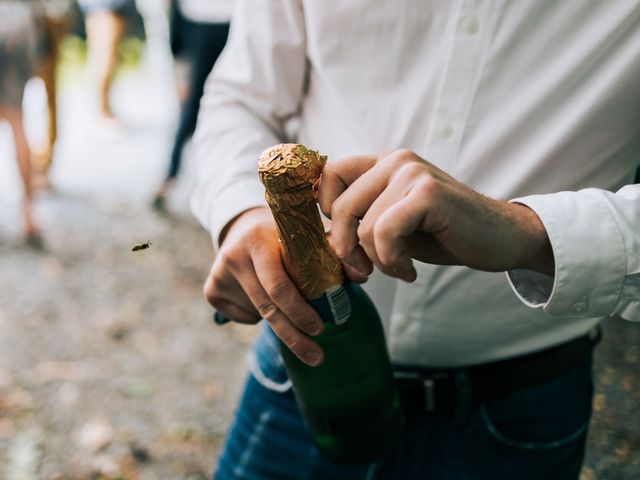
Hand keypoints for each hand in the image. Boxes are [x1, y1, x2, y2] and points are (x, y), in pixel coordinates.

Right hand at [203, 207, 324, 365]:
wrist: (246, 226)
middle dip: (294, 336)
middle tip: (317, 357)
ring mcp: (219, 273)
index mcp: (258, 238)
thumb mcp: (310, 234)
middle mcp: (233, 255)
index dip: (300, 311)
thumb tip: (364, 274)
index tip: (320, 330)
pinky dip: (258, 317)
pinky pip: (241, 317)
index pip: (279, 285)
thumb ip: (338, 251)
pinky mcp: (211, 288)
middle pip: (267, 307)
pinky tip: (263, 297)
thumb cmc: (289, 235)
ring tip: (292, 312)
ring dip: (280, 322)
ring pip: (257, 314)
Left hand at [318, 149, 553, 280]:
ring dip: (377, 260)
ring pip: (363, 226)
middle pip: (339, 206)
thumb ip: (359, 224)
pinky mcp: (427, 192)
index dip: (326, 213)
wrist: (499, 239)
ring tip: (399, 268)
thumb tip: (322, 238)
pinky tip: (409, 270)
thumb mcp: (392, 226)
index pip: (328, 175)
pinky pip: (384, 232)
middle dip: (346, 249)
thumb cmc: (442, 235)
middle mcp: (395, 161)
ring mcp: (412, 172)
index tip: (346, 242)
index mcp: (382, 164)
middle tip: (365, 271)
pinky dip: (392, 260)